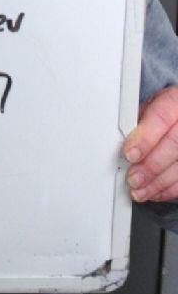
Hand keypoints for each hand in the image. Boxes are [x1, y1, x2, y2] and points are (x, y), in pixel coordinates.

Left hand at [124, 86, 177, 201]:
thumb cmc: (165, 112)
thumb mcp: (151, 107)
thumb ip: (138, 120)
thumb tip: (120, 138)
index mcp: (175, 101)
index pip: (162, 118)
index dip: (145, 138)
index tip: (130, 154)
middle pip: (174, 145)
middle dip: (151, 165)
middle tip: (133, 178)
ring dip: (158, 183)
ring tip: (139, 191)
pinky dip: (169, 190)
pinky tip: (154, 192)